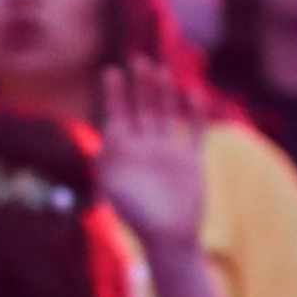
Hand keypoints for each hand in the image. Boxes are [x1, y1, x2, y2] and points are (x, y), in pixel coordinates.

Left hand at [98, 59, 204, 251]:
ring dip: (164, 93)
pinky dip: (193, 114)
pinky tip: (192, 94)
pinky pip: (193, 132)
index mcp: (122, 153)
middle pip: (142, 109)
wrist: (168, 237)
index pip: (117, 115)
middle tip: (138, 59)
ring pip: (166, 115)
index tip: (111, 71)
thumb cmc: (136, 216)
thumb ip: (108, 160)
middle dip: (140, 86)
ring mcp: (168, 152)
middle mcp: (144, 148)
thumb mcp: (114, 186)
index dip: (114, 94)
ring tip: (161, 70)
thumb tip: (103, 137)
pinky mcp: (191, 161)